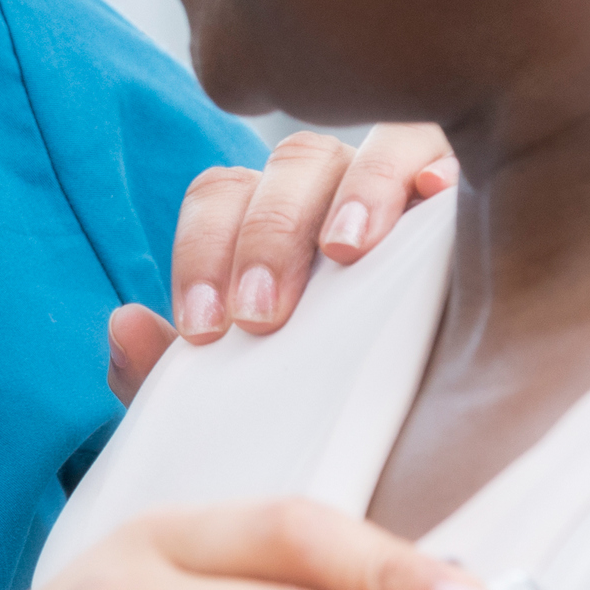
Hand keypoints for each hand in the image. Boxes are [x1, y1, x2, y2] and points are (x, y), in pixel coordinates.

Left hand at [108, 125, 456, 398]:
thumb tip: (123, 324)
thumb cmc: (324, 411)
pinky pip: (444, 154)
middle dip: (268, 237)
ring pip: (365, 149)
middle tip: (261, 314)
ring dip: (352, 194)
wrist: (431, 440)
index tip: (205, 328)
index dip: (201, 252)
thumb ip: (168, 374)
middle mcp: (329, 191)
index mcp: (265, 221)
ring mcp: (400, 186)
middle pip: (288, 167)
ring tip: (345, 252)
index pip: (220, 197)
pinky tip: (437, 199)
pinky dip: (434, 167)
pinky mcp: (467, 199)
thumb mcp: (244, 406)